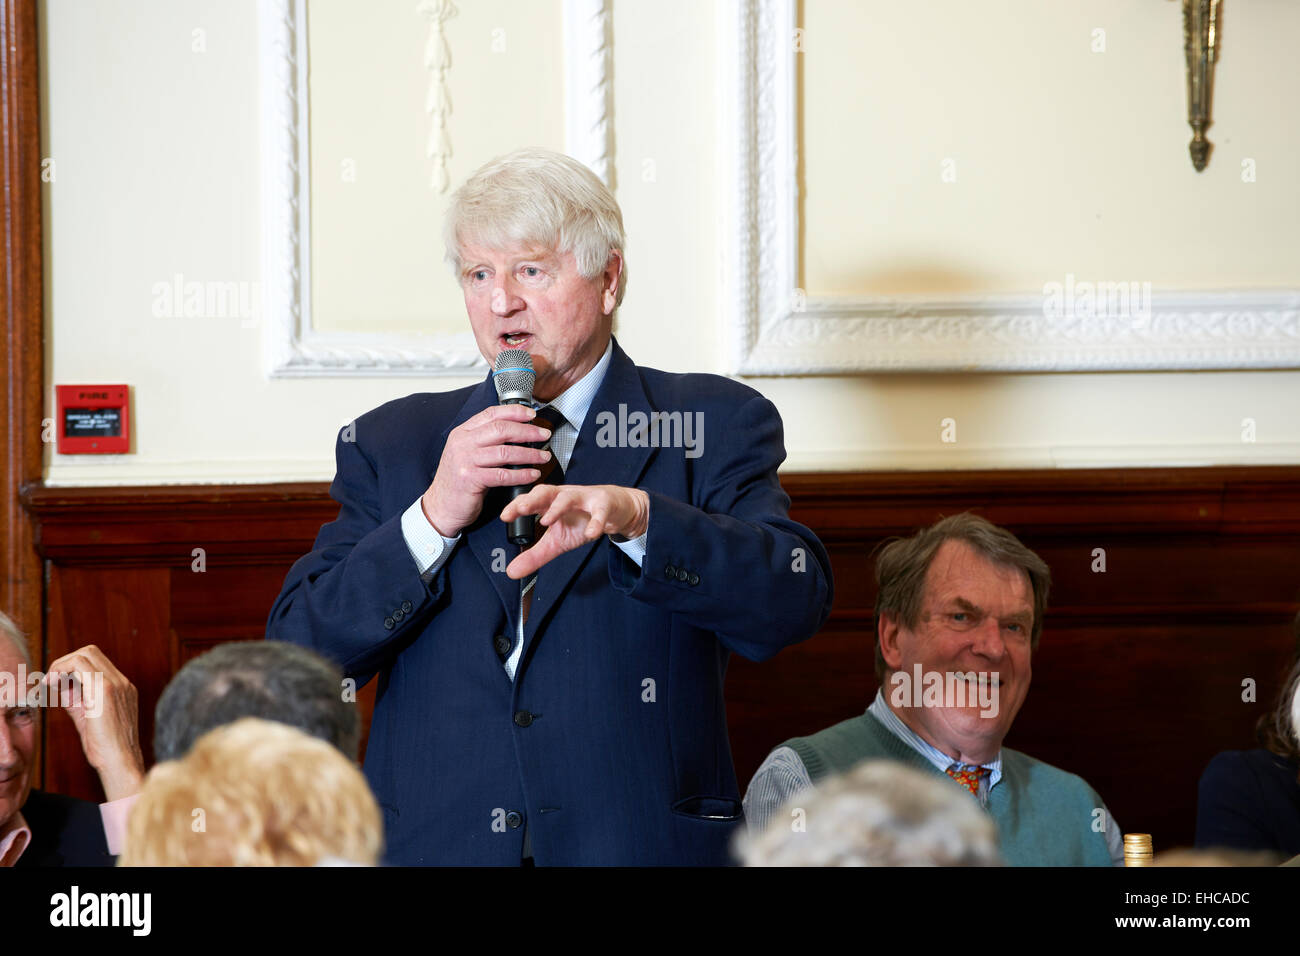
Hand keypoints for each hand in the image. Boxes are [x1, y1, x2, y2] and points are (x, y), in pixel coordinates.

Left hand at [44, 645, 144, 801]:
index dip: (72, 667)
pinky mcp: (105, 690)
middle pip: (91, 652)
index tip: (57, 681)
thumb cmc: (105, 747)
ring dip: (63, 664)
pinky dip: (63, 669)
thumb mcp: (89, 717)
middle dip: (65, 661)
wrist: (120, 761)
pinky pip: (81, 666)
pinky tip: (53, 683)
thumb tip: (61, 688)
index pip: (96, 662)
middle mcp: (122, 682)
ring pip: (86, 654)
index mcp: (122, 688)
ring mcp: (116, 684)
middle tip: (51, 678)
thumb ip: (78, 700)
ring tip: (50, 681)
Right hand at [421, 404, 555, 536]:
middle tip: (544, 435)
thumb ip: (486, 440)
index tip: (532, 415)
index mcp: (462, 432)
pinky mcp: (470, 479)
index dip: (514, 412)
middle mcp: (462, 443)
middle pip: (501, 429)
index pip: (491, 414)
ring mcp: (465, 461)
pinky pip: (502, 474)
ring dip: (529, 454)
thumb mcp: (468, 453)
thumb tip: (518, 432)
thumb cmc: (458, 481)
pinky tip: (532, 475)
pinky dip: (521, 474)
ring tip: (543, 457)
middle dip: (527, 431)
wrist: (441, 506)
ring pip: (505, 452)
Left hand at [500, 484, 648, 578]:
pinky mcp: (605, 503)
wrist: (617, 509)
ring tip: (547, 520)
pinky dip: (595, 521)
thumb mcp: (557, 541)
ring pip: (569, 497)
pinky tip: (591, 533)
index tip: (505, 517)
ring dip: (557, 507)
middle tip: (521, 509)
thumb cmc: (583, 519)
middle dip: (533, 499)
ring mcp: (585, 498)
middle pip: (546, 492)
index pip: (531, 500)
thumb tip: (511, 572)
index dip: (517, 506)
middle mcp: (565, 496)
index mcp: (550, 502)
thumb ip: (535, 555)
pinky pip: (600, 511)